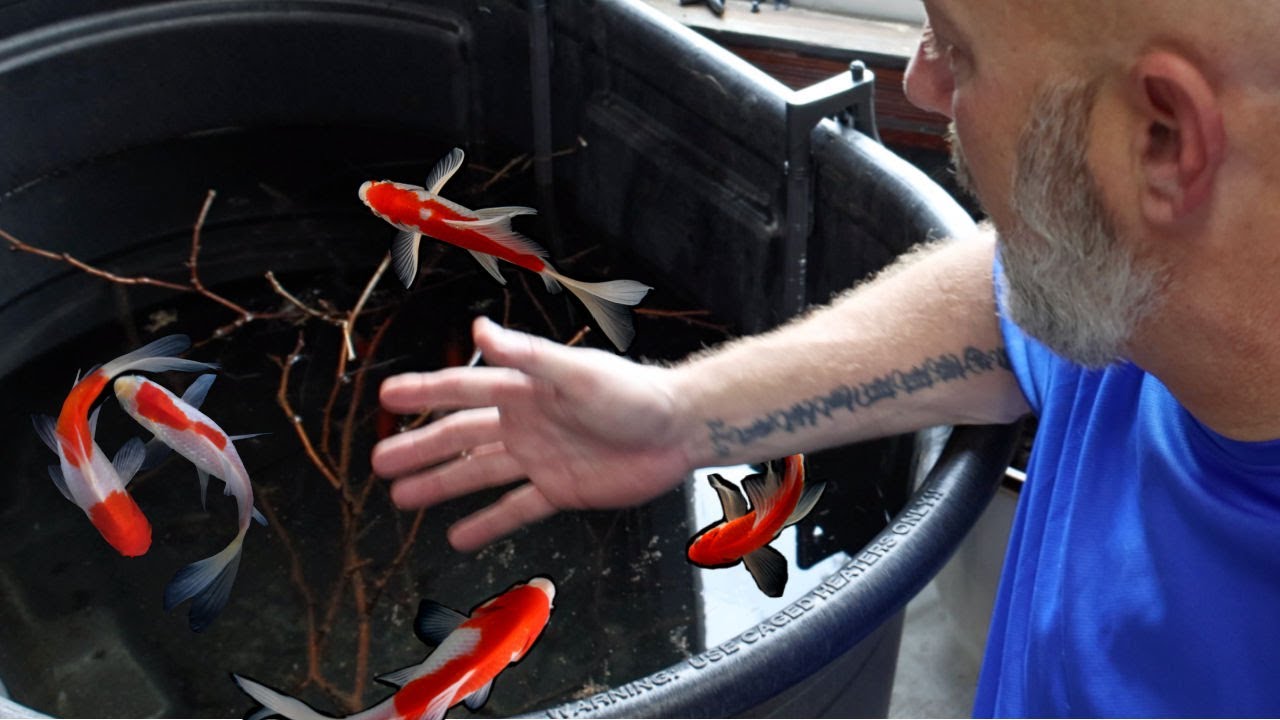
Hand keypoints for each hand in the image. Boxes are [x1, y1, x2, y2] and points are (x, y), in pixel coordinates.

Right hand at [372, 317, 695, 551]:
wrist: (677, 430)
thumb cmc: (632, 393)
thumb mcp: (576, 372)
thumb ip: (527, 355)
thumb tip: (478, 329)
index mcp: (524, 390)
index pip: (463, 390)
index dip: (424, 393)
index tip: (386, 397)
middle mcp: (524, 423)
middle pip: (461, 436)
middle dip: (420, 447)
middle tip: (379, 461)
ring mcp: (539, 458)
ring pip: (478, 473)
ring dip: (440, 484)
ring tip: (402, 498)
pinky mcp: (560, 490)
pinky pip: (515, 508)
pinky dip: (488, 522)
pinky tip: (459, 537)